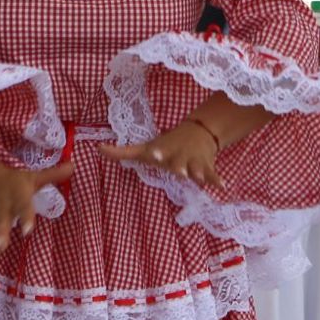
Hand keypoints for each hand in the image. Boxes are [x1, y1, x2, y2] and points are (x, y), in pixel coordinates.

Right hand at [0, 160, 72, 265]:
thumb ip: (53, 175)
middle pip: (1, 220)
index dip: (25, 216)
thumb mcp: (32, 176)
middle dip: (1, 233)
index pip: (22, 205)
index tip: (28, 230)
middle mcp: (3, 207)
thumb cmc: (13, 181)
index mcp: (17, 194)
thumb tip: (74, 165)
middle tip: (2, 245)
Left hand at [100, 121, 224, 191]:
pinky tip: (223, 186)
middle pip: (179, 164)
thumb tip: (96, 149)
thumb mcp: (145, 148)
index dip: (158, 153)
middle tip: (180, 170)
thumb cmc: (166, 145)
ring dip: (199, 173)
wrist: (196, 132)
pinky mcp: (206, 166)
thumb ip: (121, 152)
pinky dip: (218, 180)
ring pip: (196, 168)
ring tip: (201, 177)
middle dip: (180, 166)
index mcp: (163, 153)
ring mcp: (193, 162)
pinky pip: (213, 175)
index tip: (156, 154)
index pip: (159, 153)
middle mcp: (178, 157)